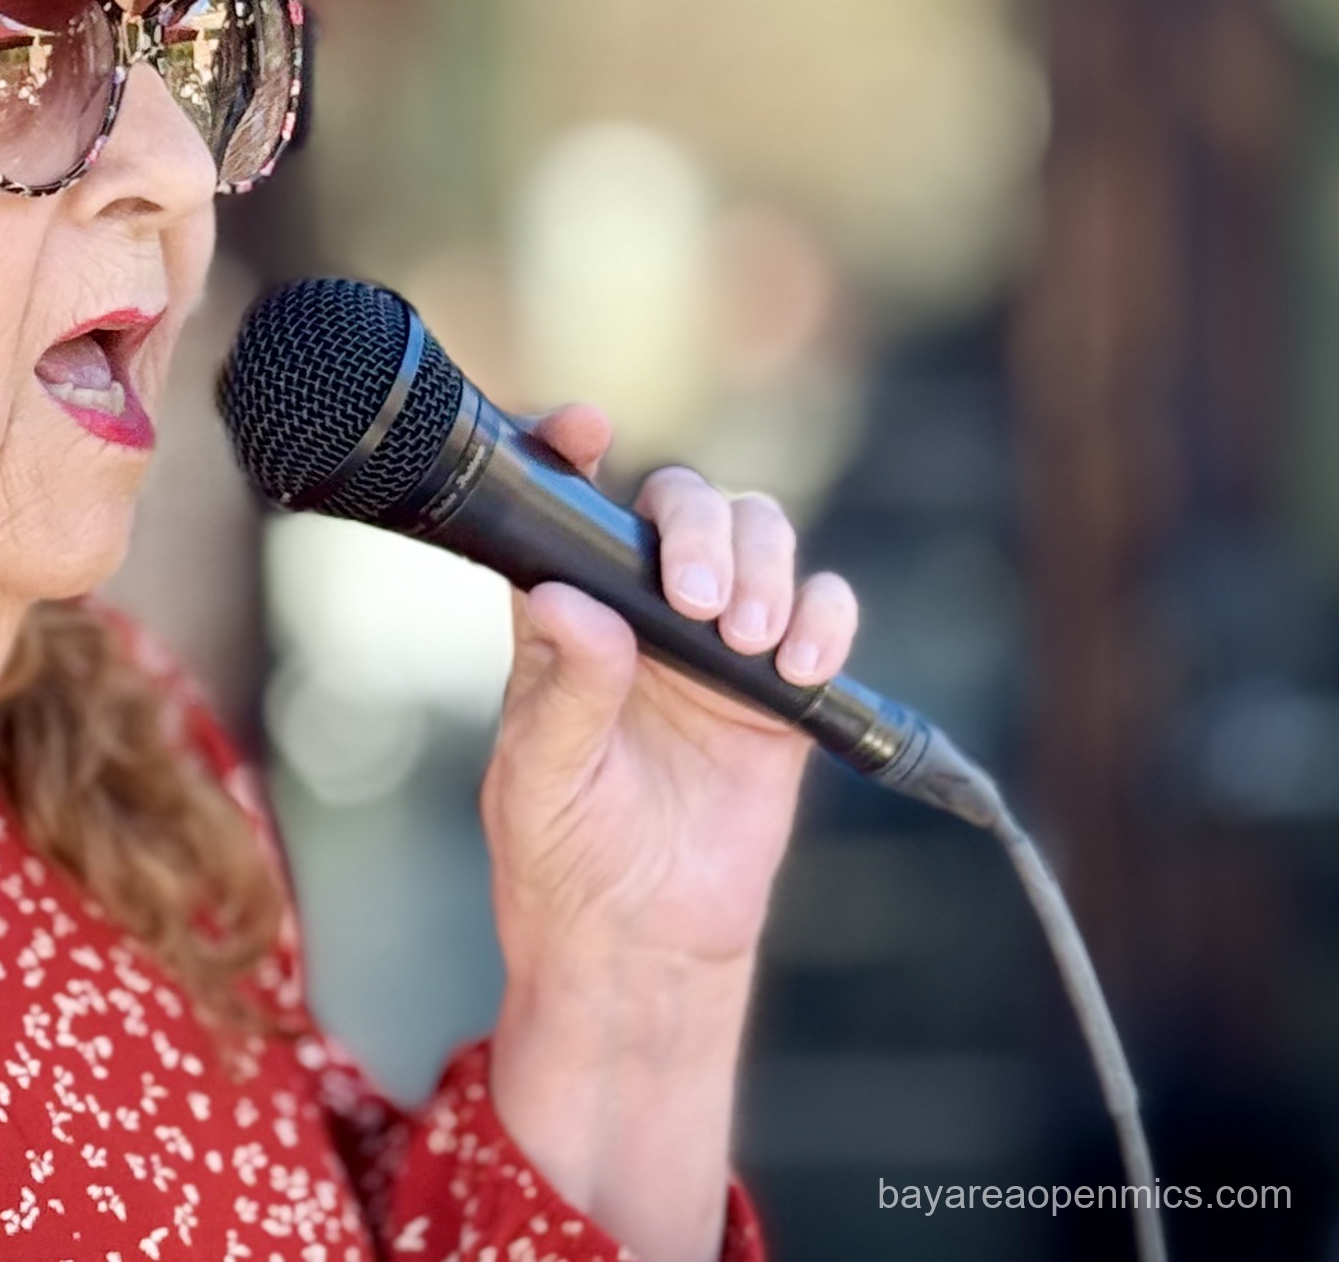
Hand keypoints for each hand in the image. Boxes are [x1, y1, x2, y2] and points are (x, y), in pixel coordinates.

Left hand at [478, 404, 857, 1261]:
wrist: (640, 940)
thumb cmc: (563, 855)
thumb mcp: (539, 780)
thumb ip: (559, 694)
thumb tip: (568, 605)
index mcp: (564, 611)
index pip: (565, 504)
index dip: (568, 448)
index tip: (583, 424)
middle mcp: (641, 606)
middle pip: (682, 504)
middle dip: (700, 528)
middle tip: (702, 600)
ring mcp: (717, 640)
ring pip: (761, 537)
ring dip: (767, 566)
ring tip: (748, 637)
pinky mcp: (781, 686)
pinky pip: (824, 612)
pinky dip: (824, 619)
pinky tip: (798, 668)